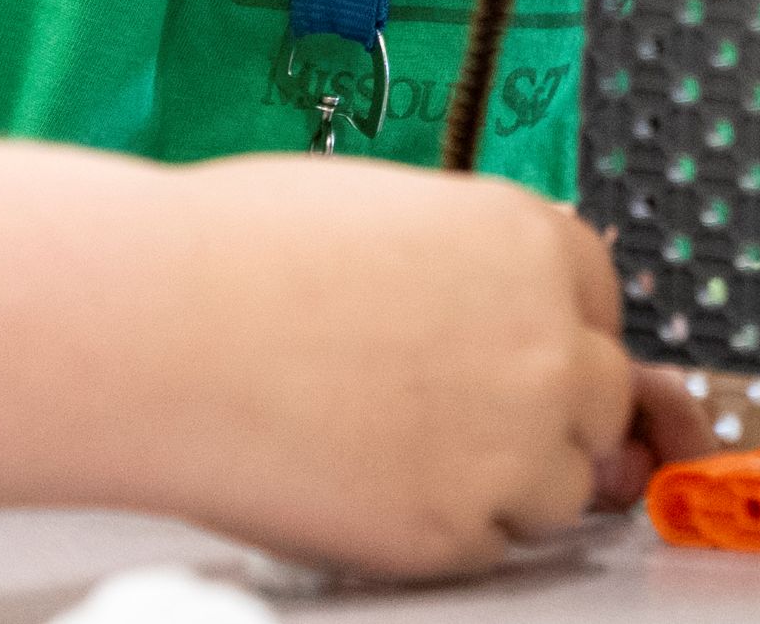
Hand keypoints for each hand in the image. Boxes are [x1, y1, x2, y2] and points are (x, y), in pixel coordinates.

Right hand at [136, 157, 636, 575]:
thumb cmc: (235, 257)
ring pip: (562, 485)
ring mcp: (512, 443)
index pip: (600, 299)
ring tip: (395, 447)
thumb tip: (487, 314)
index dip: (553, 330)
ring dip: (506, 480)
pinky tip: (368, 484)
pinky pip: (493, 546)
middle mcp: (544, 341)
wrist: (159, 331)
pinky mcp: (457, 530)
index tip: (516, 352)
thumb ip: (466, 267)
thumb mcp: (386, 214)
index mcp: (528, 240)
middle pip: (600, 397)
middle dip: (545, 410)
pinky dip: (447, 531)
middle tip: (455, 412)